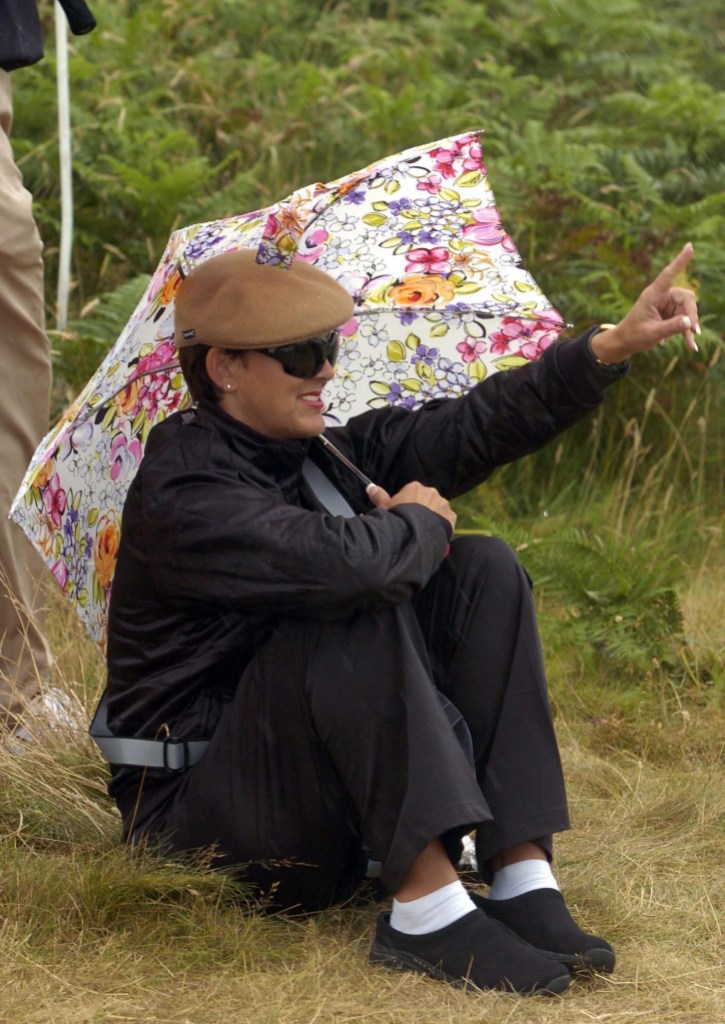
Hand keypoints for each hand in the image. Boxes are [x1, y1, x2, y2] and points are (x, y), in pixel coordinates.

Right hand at [367, 481, 456, 531]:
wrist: (415, 533)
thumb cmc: (397, 518)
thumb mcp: (384, 507)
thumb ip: (379, 496)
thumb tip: (370, 487)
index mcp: (415, 487)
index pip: (411, 493)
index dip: (406, 505)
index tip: (403, 515)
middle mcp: (431, 492)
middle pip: (425, 500)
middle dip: (421, 509)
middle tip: (413, 523)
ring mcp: (442, 503)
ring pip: (437, 509)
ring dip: (432, 516)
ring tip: (423, 530)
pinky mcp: (451, 515)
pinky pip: (446, 519)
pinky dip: (441, 524)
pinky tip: (433, 532)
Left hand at [590, 243, 699, 363]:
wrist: (624, 343)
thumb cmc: (633, 335)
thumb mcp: (651, 333)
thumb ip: (670, 327)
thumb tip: (689, 322)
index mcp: (653, 294)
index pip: (668, 274)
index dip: (680, 261)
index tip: (690, 246)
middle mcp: (662, 297)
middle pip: (687, 299)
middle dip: (692, 315)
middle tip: (693, 331)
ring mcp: (667, 306)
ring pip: (688, 312)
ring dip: (690, 328)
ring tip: (691, 346)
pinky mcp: (670, 315)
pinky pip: (684, 321)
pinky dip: (686, 333)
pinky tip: (691, 347)